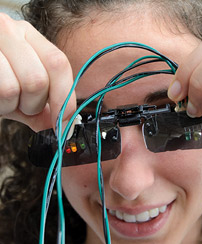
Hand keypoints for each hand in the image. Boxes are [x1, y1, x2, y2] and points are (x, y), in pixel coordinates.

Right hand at [0, 13, 75, 130]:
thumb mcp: (23, 88)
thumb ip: (45, 104)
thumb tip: (64, 124)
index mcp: (29, 36)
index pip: (58, 64)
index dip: (65, 100)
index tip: (64, 124)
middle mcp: (9, 31)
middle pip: (38, 80)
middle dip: (34, 105)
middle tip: (24, 107)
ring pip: (13, 89)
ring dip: (12, 106)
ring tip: (6, 101)